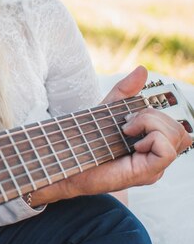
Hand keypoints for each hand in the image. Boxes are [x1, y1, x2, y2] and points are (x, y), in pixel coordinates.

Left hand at [32, 66, 191, 204]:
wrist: (66, 160)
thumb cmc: (86, 140)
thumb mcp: (107, 110)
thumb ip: (125, 92)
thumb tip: (142, 69)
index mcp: (151, 144)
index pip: (176, 127)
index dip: (155, 115)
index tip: (126, 118)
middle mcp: (156, 158)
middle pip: (178, 130)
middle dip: (152, 117)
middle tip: (125, 125)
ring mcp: (154, 168)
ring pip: (176, 136)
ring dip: (150, 124)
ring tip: (126, 132)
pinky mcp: (146, 173)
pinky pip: (167, 151)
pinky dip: (151, 138)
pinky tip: (132, 144)